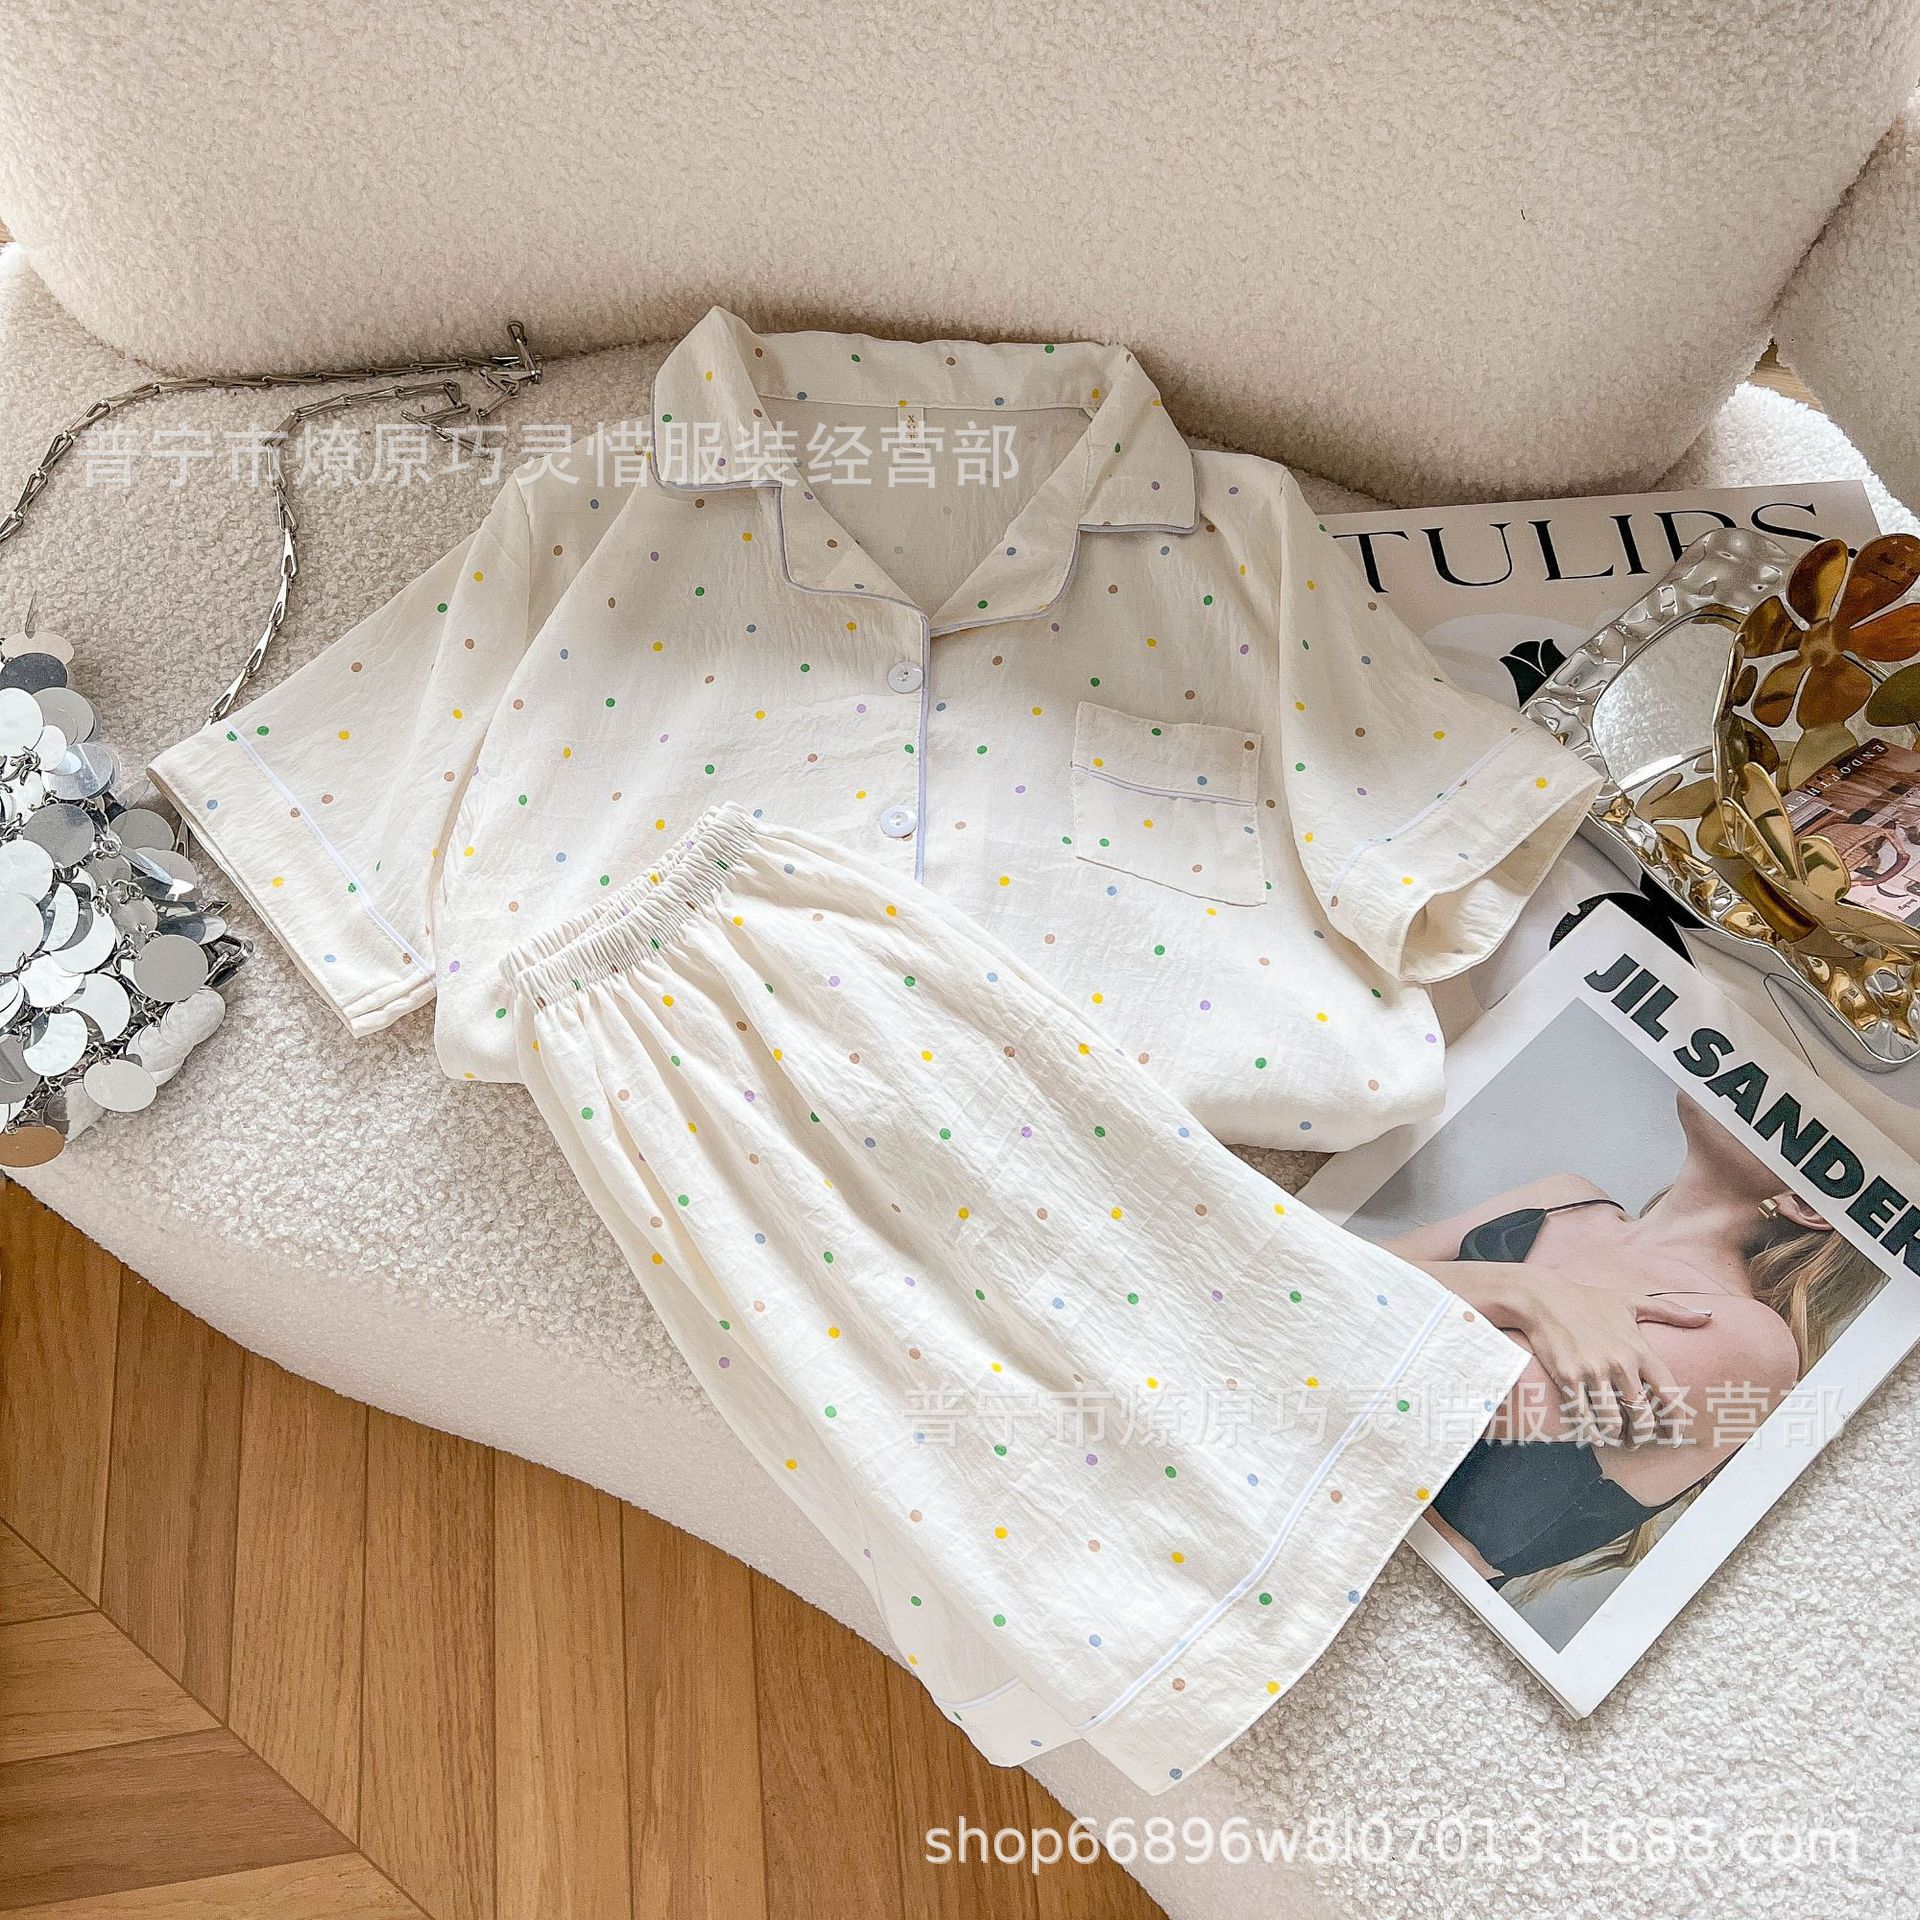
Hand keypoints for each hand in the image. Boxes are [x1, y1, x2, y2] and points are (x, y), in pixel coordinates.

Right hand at [1511, 1277, 1713, 1445]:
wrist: (1543, 1298)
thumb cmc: (1587, 1299)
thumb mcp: (1631, 1300)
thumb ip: (1671, 1311)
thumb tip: (1707, 1315)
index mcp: (1639, 1349)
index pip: (1669, 1394)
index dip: (1676, 1421)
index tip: (1674, 1435)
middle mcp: (1620, 1363)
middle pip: (1642, 1415)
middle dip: (1642, 1435)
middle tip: (1636, 1440)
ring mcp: (1593, 1372)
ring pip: (1613, 1420)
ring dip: (1616, 1436)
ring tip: (1615, 1437)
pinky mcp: (1569, 1377)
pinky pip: (1583, 1416)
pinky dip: (1590, 1431)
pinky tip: (1593, 1434)